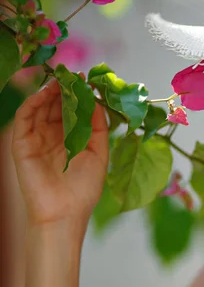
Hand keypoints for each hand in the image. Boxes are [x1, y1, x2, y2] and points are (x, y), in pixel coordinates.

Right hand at [11, 78, 108, 225]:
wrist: (65, 212)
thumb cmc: (84, 189)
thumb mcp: (98, 153)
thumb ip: (98, 127)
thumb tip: (97, 101)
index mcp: (71, 139)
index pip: (72, 111)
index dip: (77, 95)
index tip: (85, 79)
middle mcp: (52, 137)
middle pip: (55, 106)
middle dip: (63, 90)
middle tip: (72, 75)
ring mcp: (36, 139)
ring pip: (39, 108)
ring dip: (48, 92)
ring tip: (60, 80)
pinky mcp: (21, 144)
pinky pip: (24, 118)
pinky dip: (32, 103)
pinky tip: (45, 93)